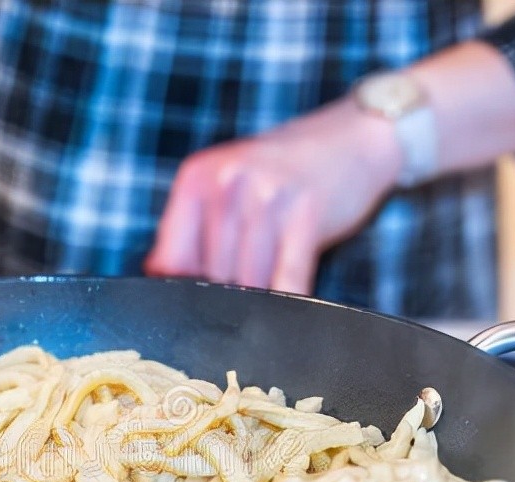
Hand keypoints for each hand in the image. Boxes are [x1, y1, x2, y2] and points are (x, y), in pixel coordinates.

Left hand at [145, 97, 404, 293]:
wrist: (354, 136)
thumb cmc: (284, 172)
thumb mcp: (227, 187)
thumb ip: (193, 230)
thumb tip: (160, 279)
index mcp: (197, 177)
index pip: (171, 258)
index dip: (180, 292)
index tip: (192, 309)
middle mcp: (227, 182)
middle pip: (211, 274)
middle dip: (224, 299)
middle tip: (239, 310)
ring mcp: (267, 195)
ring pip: (248, 281)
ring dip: (257, 305)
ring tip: (265, 311)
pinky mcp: (307, 212)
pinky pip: (289, 278)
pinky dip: (288, 301)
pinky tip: (289, 312)